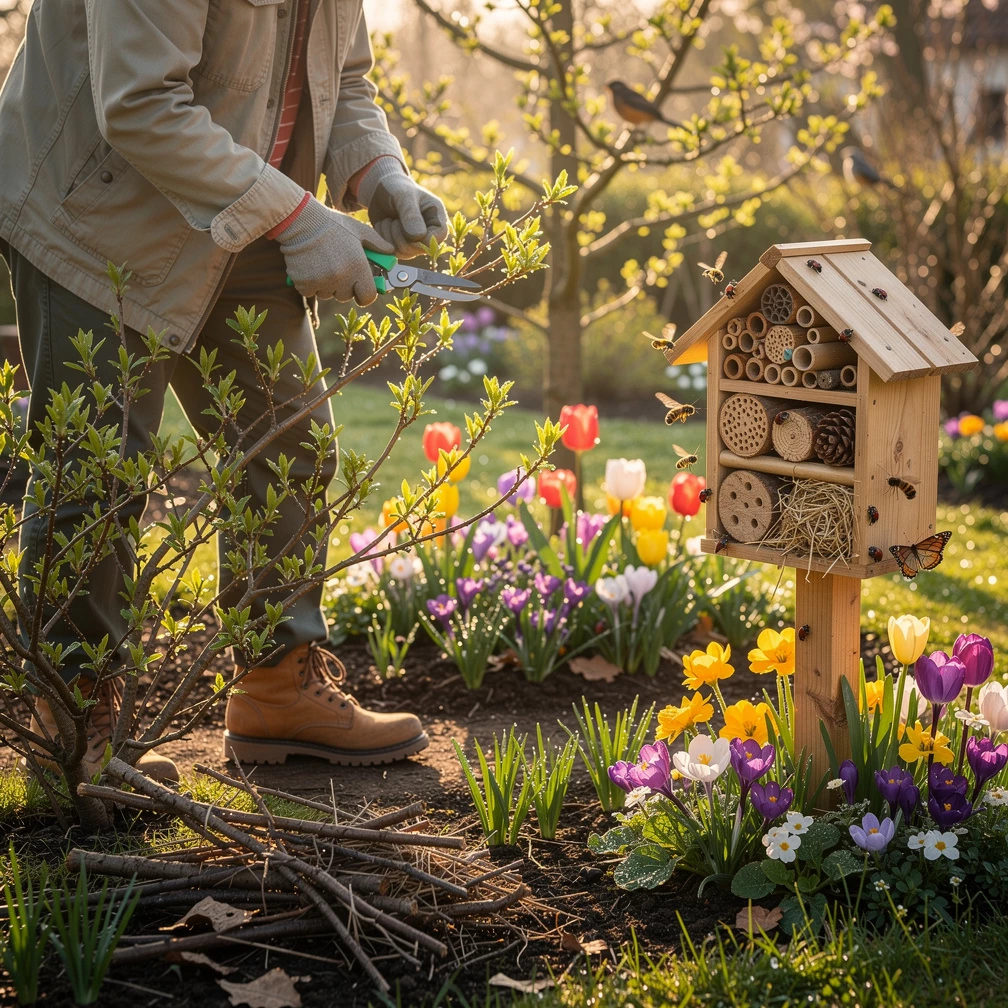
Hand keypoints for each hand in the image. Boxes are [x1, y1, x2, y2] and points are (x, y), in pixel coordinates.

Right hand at [277, 196, 393, 303]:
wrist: (299, 220)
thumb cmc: (331, 224)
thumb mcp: (358, 230)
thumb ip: (377, 243)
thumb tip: (390, 252)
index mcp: (358, 266)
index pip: (368, 297)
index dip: (365, 294)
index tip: (360, 289)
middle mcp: (341, 277)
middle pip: (346, 296)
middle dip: (343, 286)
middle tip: (337, 267)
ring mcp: (322, 281)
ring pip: (328, 294)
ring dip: (326, 285)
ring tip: (322, 264)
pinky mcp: (304, 283)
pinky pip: (310, 292)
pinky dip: (309, 284)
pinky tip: (309, 267)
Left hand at [362, 163, 448, 258]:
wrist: (380, 190)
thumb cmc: (395, 187)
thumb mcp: (403, 195)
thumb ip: (411, 214)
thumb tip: (418, 237)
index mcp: (436, 217)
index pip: (438, 237)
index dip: (421, 237)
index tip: (405, 227)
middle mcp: (429, 232)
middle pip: (419, 249)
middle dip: (400, 236)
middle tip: (393, 219)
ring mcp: (416, 242)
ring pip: (405, 253)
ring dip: (390, 237)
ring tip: (388, 221)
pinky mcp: (402, 246)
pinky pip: (393, 252)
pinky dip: (384, 240)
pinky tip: (384, 226)